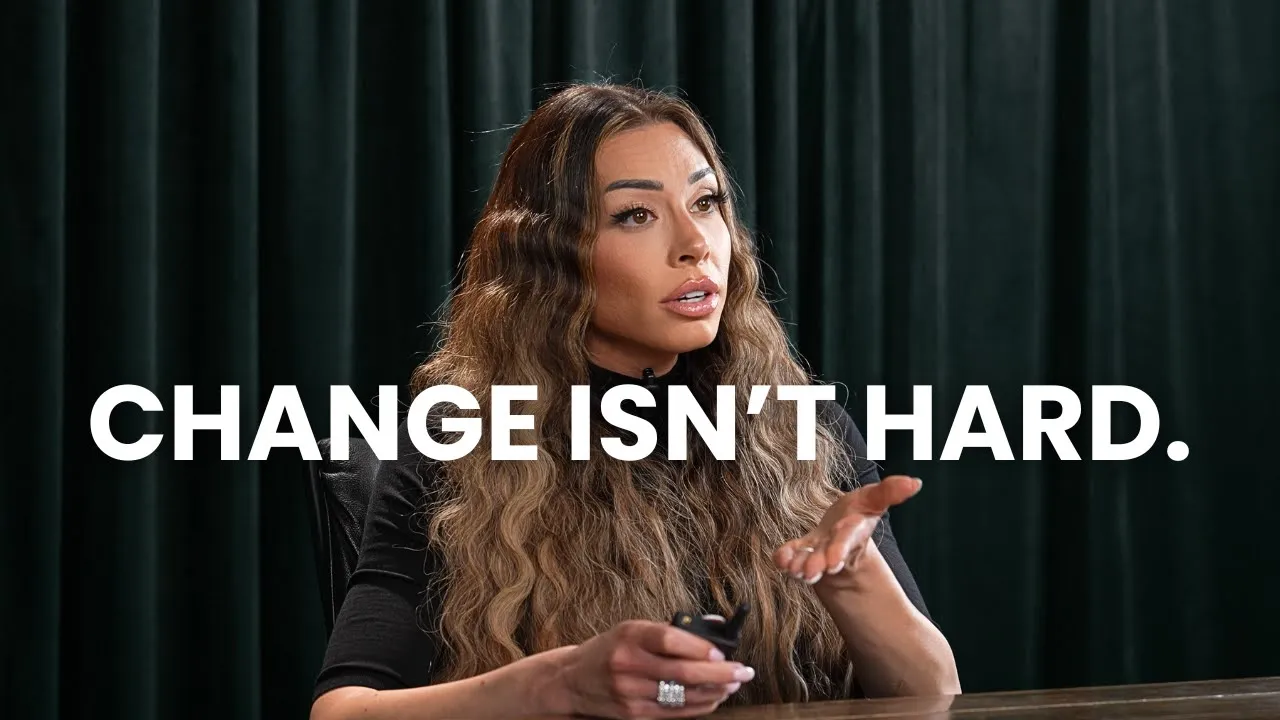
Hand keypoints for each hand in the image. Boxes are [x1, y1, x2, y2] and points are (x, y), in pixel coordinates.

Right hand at [552, 619, 754, 718]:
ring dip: (715, 691)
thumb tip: (716, 627)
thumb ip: (672, 629)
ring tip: (734, 684)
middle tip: (743, 671)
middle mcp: (628, 664)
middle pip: (682, 673)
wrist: (573, 680)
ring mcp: (630, 693)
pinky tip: (714, 698)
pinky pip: (674, 712)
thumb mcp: (633, 629)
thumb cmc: (610, 649)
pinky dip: (699, 706)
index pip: (670, 640)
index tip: (723, 652)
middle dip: (719, 674)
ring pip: (682, 696)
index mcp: (630, 636)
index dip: (701, 647)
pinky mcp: (634, 714)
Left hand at [773, 475, 922, 589]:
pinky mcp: (799, 551)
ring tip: (794, 569)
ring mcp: (815, 551)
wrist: (841, 531)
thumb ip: (891, 491)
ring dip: (800, 565)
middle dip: (818, 564)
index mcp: (851, 532)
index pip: (846, 540)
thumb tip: (915, 482)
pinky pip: (790, 556)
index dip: (839, 550)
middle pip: (826, 556)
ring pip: (807, 561)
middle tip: (810, 572)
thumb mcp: (873, 499)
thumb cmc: (857, 513)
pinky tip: (780, 559)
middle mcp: (833, 545)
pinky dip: (784, 558)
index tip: (832, 563)